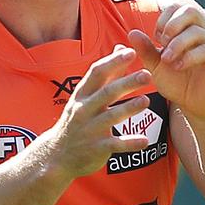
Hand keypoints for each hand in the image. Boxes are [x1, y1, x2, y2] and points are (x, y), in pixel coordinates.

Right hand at [45, 46, 153, 178]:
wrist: (57, 156)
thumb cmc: (77, 121)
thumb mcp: (85, 96)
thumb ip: (106, 74)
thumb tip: (121, 47)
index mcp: (82, 95)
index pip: (96, 73)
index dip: (113, 62)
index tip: (131, 52)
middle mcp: (84, 110)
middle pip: (106, 93)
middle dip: (126, 83)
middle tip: (147, 75)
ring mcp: (89, 130)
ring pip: (111, 117)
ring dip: (129, 108)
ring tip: (146, 101)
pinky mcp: (96, 149)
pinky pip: (115, 145)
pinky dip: (130, 143)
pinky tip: (145, 140)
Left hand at [126, 0, 204, 122]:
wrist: (195, 106)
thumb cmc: (178, 85)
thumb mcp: (156, 67)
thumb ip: (146, 50)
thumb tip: (132, 33)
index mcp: (187, 30)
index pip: (177, 8)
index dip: (164, 19)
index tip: (156, 38)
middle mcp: (202, 34)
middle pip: (190, 11)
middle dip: (172, 24)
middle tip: (162, 42)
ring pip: (197, 31)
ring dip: (177, 44)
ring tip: (166, 59)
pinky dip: (189, 57)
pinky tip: (178, 67)